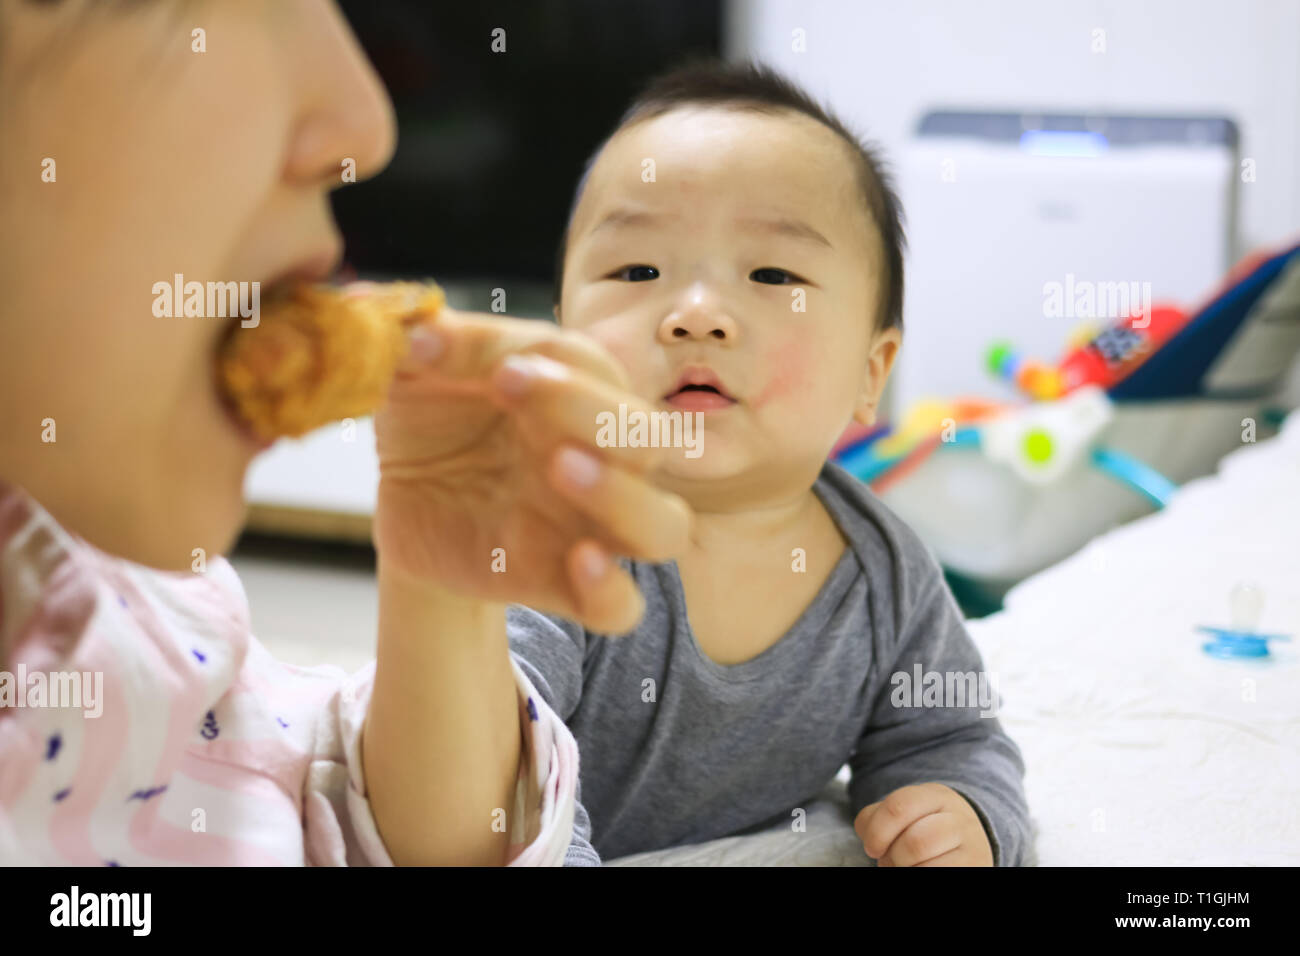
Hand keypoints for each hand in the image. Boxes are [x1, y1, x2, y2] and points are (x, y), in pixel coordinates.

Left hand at [372, 307, 690, 633]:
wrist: (404, 494)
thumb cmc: (432, 416)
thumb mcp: (414, 372)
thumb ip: (417, 340)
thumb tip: (393, 313)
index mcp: (576, 391)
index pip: (594, 370)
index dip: (554, 364)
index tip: (494, 364)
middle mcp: (601, 456)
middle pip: (649, 441)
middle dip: (591, 413)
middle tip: (516, 389)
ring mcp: (590, 525)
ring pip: (663, 525)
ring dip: (623, 497)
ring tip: (563, 470)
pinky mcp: (564, 586)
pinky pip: (622, 607)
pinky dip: (612, 592)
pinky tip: (580, 566)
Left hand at [854, 783, 993, 865]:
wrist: (970, 839)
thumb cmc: (924, 825)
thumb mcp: (903, 813)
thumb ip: (877, 820)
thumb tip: (872, 844)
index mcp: (936, 796)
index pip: (899, 807)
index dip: (877, 832)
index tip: (872, 848)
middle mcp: (959, 819)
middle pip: (915, 842)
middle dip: (893, 858)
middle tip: (889, 862)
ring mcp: (972, 847)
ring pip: (927, 865)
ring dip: (905, 870)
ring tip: (904, 867)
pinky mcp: (976, 867)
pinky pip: (940, 875)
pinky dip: (920, 875)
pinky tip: (920, 870)